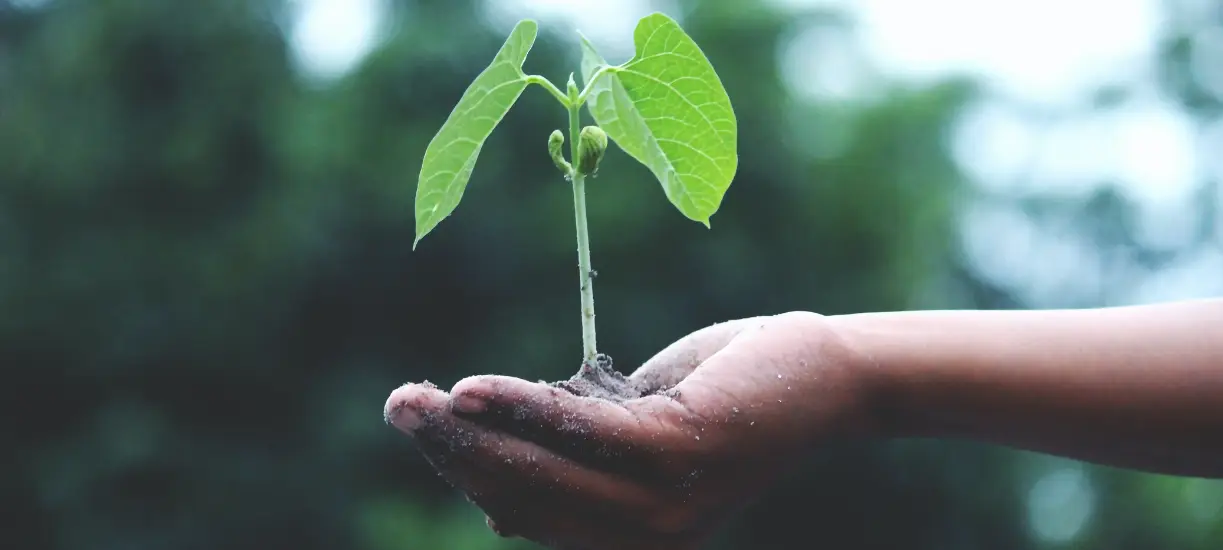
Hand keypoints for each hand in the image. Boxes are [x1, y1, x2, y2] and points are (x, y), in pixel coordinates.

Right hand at [383, 311, 873, 548]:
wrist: (823, 376)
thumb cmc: (727, 394)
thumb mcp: (638, 428)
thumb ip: (577, 451)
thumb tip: (498, 472)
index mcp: (628, 537)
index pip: (526, 512)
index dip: (466, 471)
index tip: (425, 424)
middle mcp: (642, 539)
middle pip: (521, 496)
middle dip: (451, 453)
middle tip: (397, 406)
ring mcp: (662, 504)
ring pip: (540, 471)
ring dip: (469, 433)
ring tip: (415, 400)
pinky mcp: (678, 454)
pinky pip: (580, 433)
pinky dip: (522, 408)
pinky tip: (472, 389)